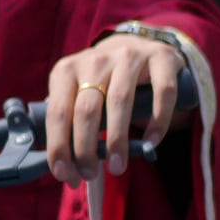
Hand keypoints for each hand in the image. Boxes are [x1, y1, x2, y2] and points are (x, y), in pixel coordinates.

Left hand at [44, 31, 190, 182]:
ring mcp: (128, 55)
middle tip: (89, 174)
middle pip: (86, 110)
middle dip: (85, 149)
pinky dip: (157, 120)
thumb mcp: (77, 92)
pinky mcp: (161, 58)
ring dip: (117, 140)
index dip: (59, 146)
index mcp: (66, 70)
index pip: (58, 112)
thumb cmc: (102, 82)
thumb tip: (59, 164)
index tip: (63, 174)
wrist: (138, 45)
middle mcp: (95, 59)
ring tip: (117, 167)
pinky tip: (150, 142)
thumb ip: (68, 119)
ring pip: (119, 100)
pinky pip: (161, 92)